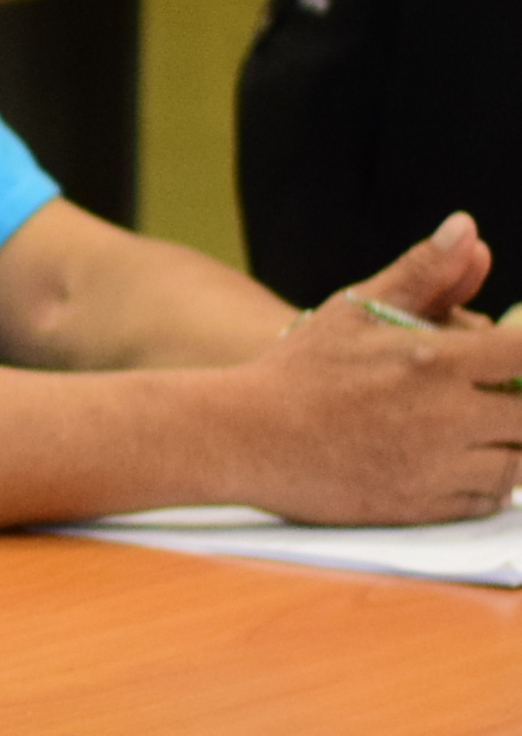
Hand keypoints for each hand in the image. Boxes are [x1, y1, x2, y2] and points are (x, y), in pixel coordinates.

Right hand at [228, 214, 521, 522]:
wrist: (241, 437)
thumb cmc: (298, 368)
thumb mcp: (356, 309)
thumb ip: (423, 271)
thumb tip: (468, 228)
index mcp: (436, 362)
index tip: (516, 353)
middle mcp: (445, 417)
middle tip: (501, 395)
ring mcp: (436, 468)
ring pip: (517, 463)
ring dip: (511, 444)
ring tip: (482, 426)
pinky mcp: (422, 507)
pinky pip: (487, 500)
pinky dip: (487, 482)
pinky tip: (460, 459)